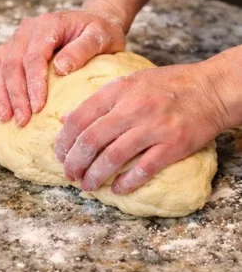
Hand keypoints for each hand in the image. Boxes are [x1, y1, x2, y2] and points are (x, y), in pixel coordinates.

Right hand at [0, 10, 125, 123]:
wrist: (95, 20)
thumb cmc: (101, 32)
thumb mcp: (101, 37)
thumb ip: (82, 50)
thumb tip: (60, 69)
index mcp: (48, 24)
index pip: (34, 57)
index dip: (34, 84)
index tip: (38, 107)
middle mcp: (28, 29)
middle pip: (13, 63)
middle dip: (16, 94)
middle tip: (22, 120)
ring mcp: (18, 37)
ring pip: (0, 65)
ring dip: (1, 92)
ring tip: (6, 117)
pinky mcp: (13, 45)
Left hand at [55, 60, 225, 195]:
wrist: (212, 89)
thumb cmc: (169, 85)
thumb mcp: (130, 82)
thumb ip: (100, 100)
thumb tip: (66, 120)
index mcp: (119, 90)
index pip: (79, 118)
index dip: (64, 141)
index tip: (59, 154)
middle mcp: (134, 108)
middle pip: (91, 141)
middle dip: (74, 162)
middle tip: (70, 174)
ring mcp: (154, 127)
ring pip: (112, 158)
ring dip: (94, 176)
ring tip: (87, 185)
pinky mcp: (173, 145)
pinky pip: (143, 169)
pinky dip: (127, 183)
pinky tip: (117, 189)